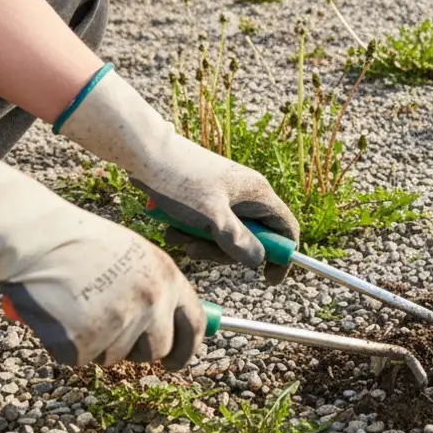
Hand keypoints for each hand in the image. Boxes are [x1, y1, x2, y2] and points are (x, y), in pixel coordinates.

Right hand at [0, 153, 203, 368]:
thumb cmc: (83, 243)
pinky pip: (81, 358)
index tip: (174, 362)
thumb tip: (167, 325)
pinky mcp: (87, 339)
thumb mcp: (136, 257)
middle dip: (135, 351)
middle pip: (156, 350)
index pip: (193, 325)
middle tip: (109, 331)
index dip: (185, 349)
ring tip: (78, 308)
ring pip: (114, 356)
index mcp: (168, 277)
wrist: (40, 238)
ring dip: (97, 343)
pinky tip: (61, 316)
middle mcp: (152, 301)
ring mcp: (121, 321)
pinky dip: (67, 346)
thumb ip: (156, 288)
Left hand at [56, 68, 300, 283]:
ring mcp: (227, 196)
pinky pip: (209, 224)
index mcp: (257, 194)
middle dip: (224, 251)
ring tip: (177, 235)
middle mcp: (247, 194)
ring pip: (227, 233)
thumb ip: (236, 240)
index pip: (286, 228)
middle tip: (196, 251)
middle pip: (252, 236)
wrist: (146, 152)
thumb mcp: (210, 216)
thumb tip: (258, 259)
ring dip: (202, 242)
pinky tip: (172, 226)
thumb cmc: (180, 180)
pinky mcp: (208, 197)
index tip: (269, 280)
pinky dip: (192, 231)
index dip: (282, 256)